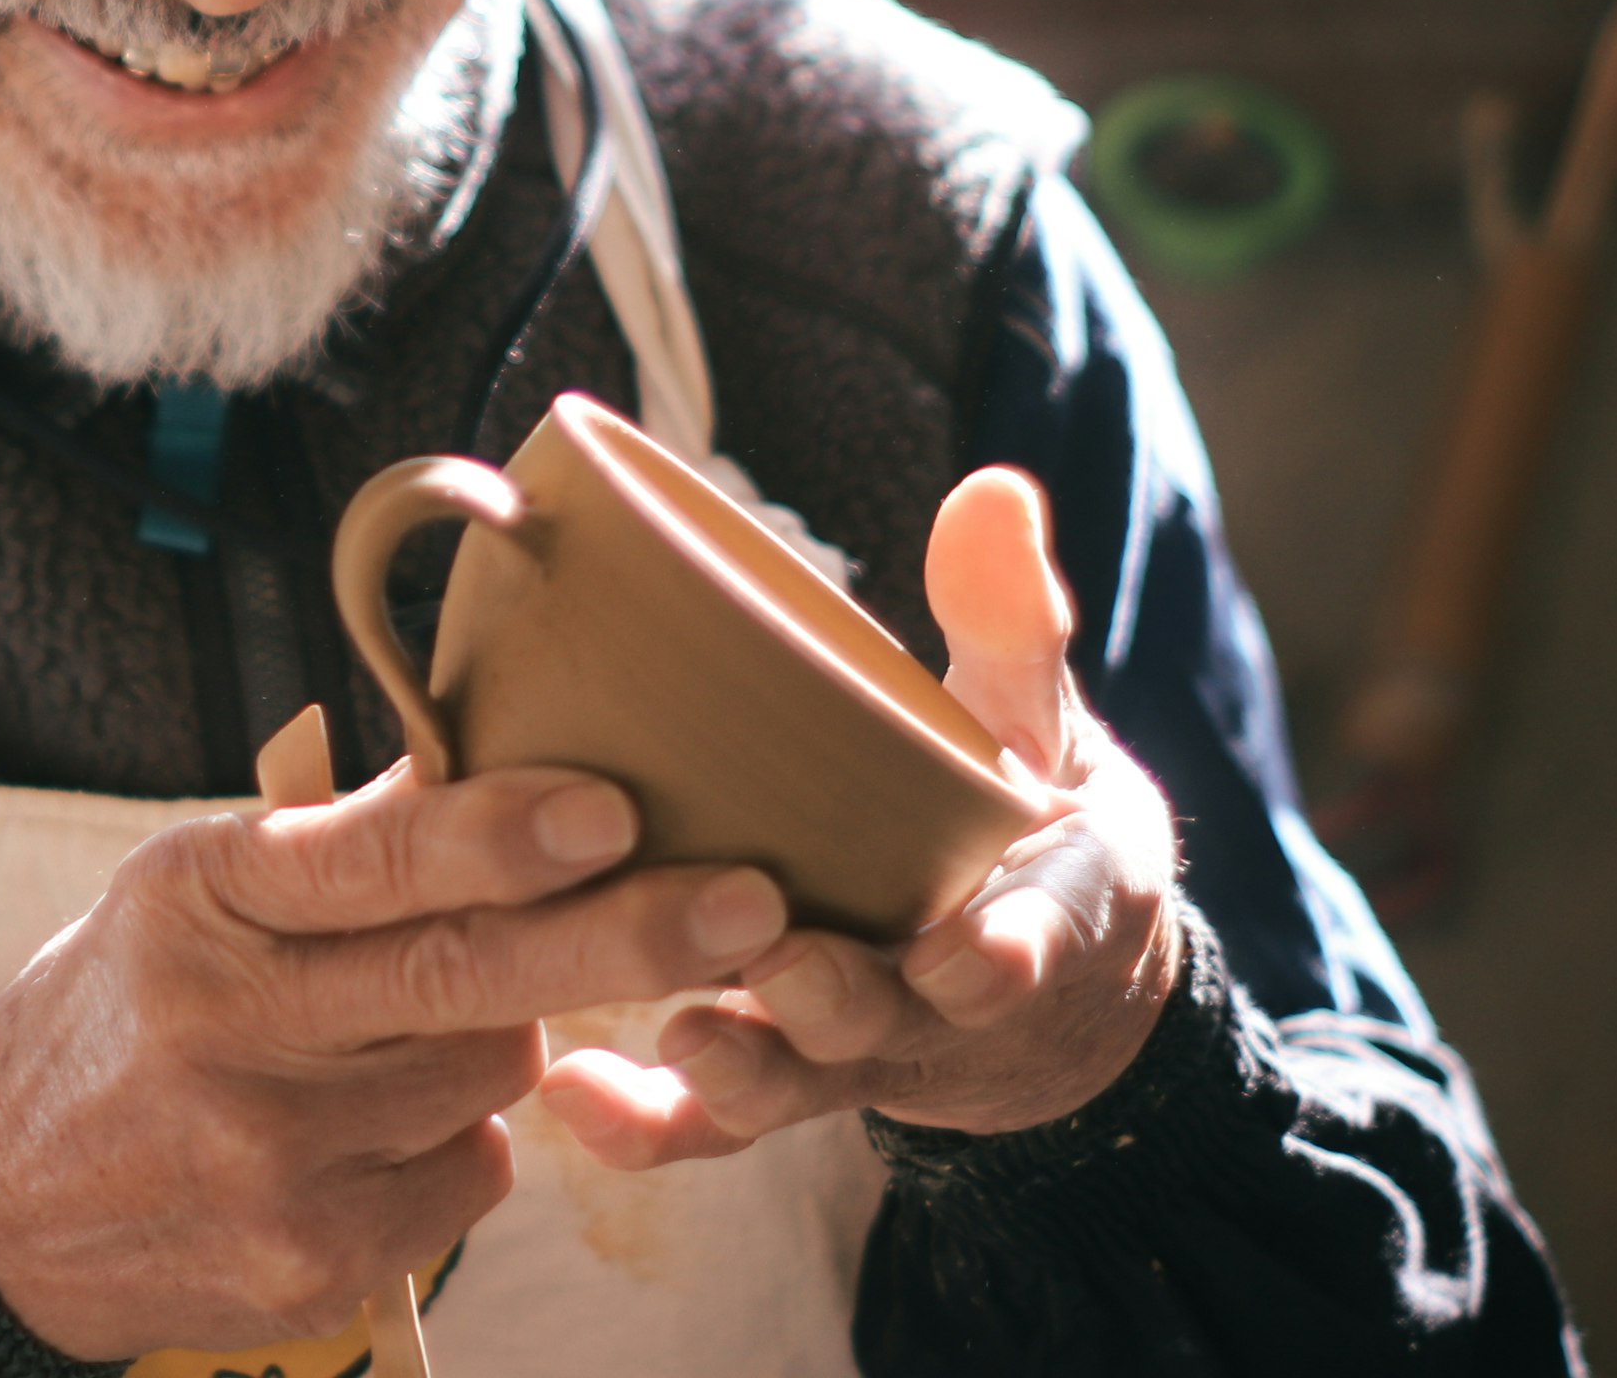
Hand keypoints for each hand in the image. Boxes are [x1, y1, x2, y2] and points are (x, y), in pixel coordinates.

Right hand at [0, 760, 790, 1359]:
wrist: (0, 1203)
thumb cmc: (128, 1006)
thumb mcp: (190, 886)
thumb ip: (334, 841)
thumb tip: (500, 751)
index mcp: (200, 902)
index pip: (364, 865)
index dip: (494, 835)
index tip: (611, 805)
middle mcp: (233, 1033)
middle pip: (463, 980)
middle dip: (624, 935)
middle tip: (751, 901)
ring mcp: (275, 1164)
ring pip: (489, 1072)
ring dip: (504, 1028)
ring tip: (411, 1015)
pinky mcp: (314, 1263)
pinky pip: (470, 1173)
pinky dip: (457, 1134)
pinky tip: (375, 1118)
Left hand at [537, 466, 1182, 1159]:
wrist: (1033, 965)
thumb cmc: (1024, 814)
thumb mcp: (1044, 721)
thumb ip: (1013, 621)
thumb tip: (993, 491)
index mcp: (1027, 912)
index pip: (1034, 941)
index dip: (1006, 954)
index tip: (971, 953)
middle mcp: (935, 1002)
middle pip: (890, 1020)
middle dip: (836, 998)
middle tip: (778, 961)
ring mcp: (854, 1049)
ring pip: (797, 1079)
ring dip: (740, 1066)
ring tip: (676, 1036)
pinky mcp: (785, 1075)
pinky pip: (715, 1124)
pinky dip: (650, 1124)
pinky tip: (572, 1095)